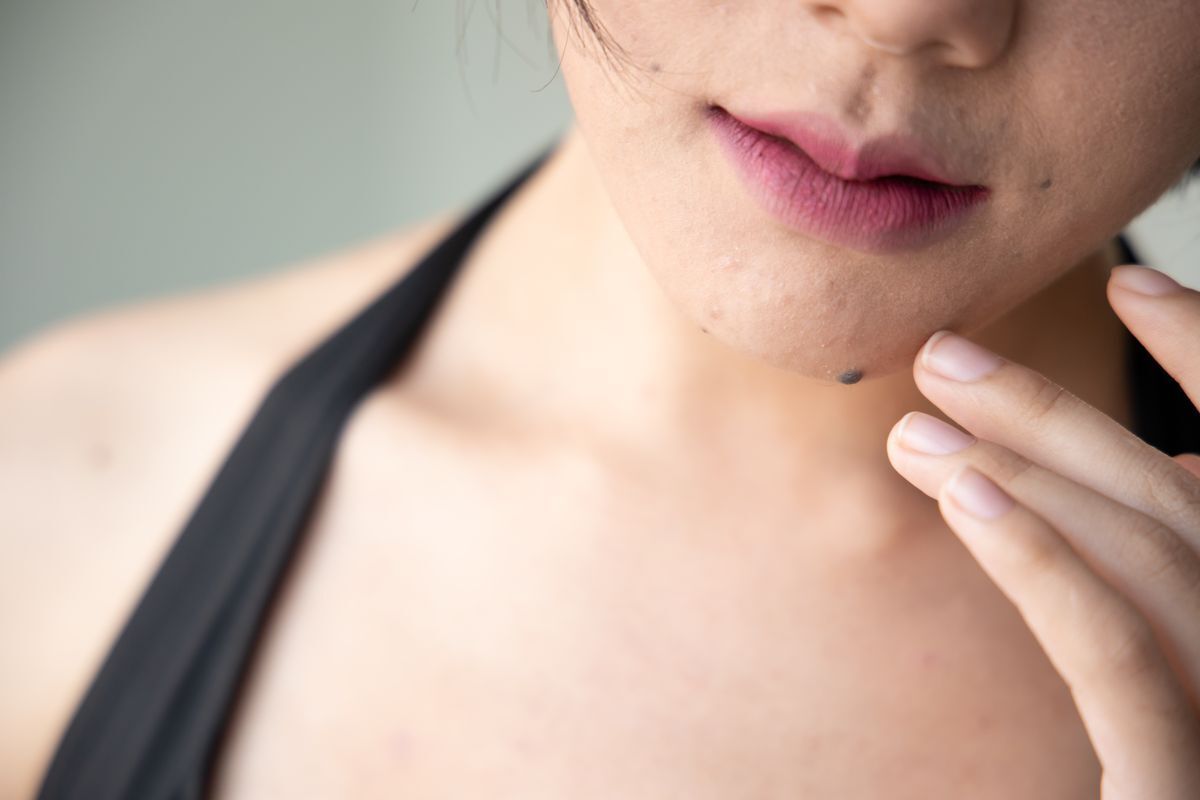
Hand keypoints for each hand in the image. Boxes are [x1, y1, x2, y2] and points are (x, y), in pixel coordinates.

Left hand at [885, 263, 1199, 797]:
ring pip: (1156, 565)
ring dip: (1035, 468)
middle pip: (1182, 511)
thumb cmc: (1130, 780)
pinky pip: (1121, 660)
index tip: (1130, 280)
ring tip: (917, 415)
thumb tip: (1120, 481)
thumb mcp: (1153, 679)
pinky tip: (964, 493)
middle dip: (1067, 416)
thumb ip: (1148, 601)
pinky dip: (1046, 562)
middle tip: (942, 354)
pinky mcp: (1186, 790)